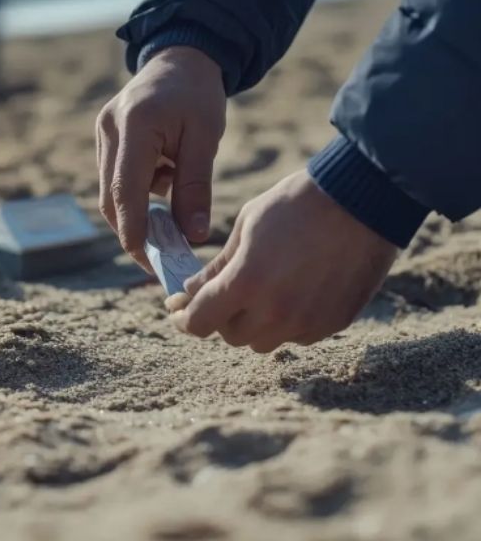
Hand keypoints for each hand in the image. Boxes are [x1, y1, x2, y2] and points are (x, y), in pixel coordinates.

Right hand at [96, 47, 225, 269]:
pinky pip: (117, 175)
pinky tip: (167, 175)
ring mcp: (103, 132)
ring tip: (176, 202)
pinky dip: (140, 189)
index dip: (135, 232)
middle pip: (111, 197)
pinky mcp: (105, 136)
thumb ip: (196, 188)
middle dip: (135, 230)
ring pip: (113, 189)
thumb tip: (194, 236)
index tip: (152, 262)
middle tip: (164, 254)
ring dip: (141, 207)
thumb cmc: (198, 94)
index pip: (126, 192)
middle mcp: (110, 129)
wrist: (182, 57)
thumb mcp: (206, 139)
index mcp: (136, 125)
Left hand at [169, 170, 396, 351]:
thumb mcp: (246, 226)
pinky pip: (297, 336)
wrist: (361, 198)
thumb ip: (217, 267)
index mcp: (246, 283)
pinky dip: (285, 322)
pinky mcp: (335, 323)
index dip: (184, 319)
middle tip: (222, 294)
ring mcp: (308, 322)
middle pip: (232, 336)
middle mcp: (276, 312)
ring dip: (253, 324)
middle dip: (220, 317)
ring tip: (259, 292)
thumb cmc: (296, 204)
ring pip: (264, 341)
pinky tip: (291, 292)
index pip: (200, 323)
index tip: (179, 312)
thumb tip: (191, 291)